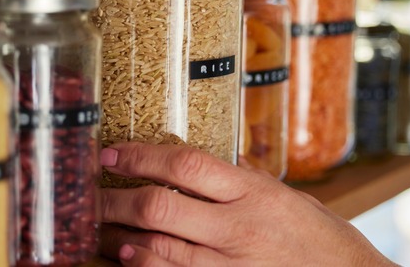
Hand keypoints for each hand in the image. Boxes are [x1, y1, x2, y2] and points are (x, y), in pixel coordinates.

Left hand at [98, 142, 395, 265]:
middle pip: (160, 206)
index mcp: (252, 191)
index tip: (111, 154)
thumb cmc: (320, 236)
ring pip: (159, 247)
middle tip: (89, 194)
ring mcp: (230, 264)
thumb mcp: (283, 195)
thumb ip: (238, 182)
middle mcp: (238, 226)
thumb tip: (194, 166)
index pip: (184, 164)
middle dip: (115, 199)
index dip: (141, 156)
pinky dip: (145, 265)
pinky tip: (128, 257)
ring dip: (120, 235)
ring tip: (97, 226)